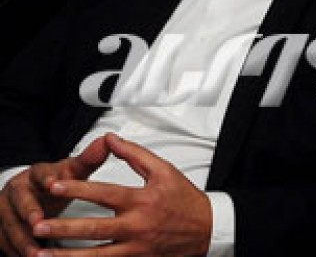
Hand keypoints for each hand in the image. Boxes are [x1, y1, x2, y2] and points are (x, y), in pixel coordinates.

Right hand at [0, 135, 108, 256]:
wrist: (30, 197)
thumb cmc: (55, 184)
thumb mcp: (71, 172)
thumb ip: (88, 159)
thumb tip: (107, 139)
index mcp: (36, 174)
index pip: (39, 173)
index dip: (46, 178)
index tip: (54, 184)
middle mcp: (17, 190)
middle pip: (19, 200)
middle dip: (28, 212)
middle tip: (37, 224)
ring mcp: (5, 210)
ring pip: (10, 225)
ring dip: (21, 239)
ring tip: (35, 252)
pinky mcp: (0, 229)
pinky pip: (4, 242)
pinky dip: (15, 252)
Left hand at [26, 134, 210, 256]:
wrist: (208, 228)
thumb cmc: (185, 199)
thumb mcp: (164, 171)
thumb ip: (135, 154)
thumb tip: (111, 139)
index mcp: (142, 201)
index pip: (104, 193)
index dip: (78, 189)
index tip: (55, 185)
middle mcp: (136, 226)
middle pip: (94, 229)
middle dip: (63, 229)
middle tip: (39, 226)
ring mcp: (135, 248)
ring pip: (96, 255)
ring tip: (42, 254)